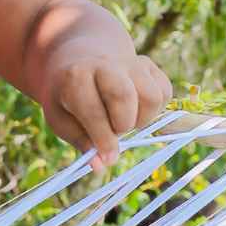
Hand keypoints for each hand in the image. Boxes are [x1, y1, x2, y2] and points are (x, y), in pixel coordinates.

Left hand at [39, 48, 171, 170]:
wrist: (80, 59)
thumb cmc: (68, 95)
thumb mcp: (60, 118)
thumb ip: (80, 141)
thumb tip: (101, 166)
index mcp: (75, 77)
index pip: (93, 110)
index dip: (103, 139)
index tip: (108, 158)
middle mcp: (105, 64)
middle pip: (124, 96)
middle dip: (122, 125)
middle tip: (113, 131)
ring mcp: (130, 62)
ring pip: (151, 97)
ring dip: (142, 119)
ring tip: (124, 120)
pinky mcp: (149, 65)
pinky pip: (164, 92)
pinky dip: (154, 110)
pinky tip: (136, 110)